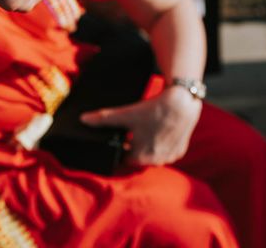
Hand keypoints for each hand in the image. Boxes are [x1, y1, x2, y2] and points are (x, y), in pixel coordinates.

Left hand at [80, 86, 201, 165]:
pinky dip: (162, 144)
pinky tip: (159, 130)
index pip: (122, 158)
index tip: (120, 137)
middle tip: (133, 130)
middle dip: (133, 146)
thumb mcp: (126, 114)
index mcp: (139, 158)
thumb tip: (83, 119)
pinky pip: (166, 152)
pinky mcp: (180, 151)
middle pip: (138, 157)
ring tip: (146, 129)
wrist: (182, 102)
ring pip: (153, 155)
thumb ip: (103, 119)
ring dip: (148, 146)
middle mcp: (155, 162)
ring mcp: (169, 158)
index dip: (119, 147)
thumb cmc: (153, 110)